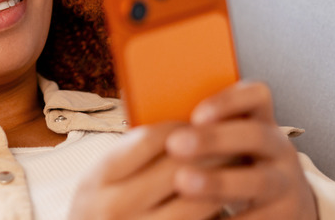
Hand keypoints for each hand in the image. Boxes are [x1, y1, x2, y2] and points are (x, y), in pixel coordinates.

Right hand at [70, 122, 222, 219]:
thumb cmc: (101, 213)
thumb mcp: (100, 183)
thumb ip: (131, 158)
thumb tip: (185, 126)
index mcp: (97, 179)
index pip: (149, 139)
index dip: (182, 127)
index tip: (200, 123)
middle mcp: (115, 207)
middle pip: (177, 168)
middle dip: (211, 152)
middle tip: (234, 142)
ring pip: (197, 202)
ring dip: (223, 183)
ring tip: (238, 171)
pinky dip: (221, 213)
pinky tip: (230, 204)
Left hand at [165, 82, 317, 218]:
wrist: (283, 204)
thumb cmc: (238, 166)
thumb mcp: (228, 144)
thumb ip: (202, 132)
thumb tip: (153, 129)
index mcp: (261, 122)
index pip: (256, 96)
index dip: (228, 102)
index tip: (195, 115)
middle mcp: (278, 148)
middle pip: (255, 135)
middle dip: (214, 139)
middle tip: (176, 144)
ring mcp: (286, 182)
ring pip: (259, 179)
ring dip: (220, 180)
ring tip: (183, 183)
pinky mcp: (287, 215)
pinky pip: (262, 217)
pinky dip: (233, 218)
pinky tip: (204, 217)